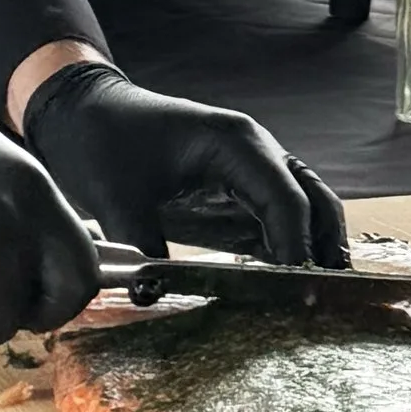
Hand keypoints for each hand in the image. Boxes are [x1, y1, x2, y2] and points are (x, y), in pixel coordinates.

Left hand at [19, 60, 347, 268]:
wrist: (83, 109)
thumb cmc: (102, 142)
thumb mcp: (116, 198)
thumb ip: (140, 247)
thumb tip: (153, 296)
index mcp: (236, 143)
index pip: (287, 201)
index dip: (297, 250)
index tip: (302, 296)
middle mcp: (256, 150)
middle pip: (314, 200)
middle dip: (324, 248)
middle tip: (327, 302)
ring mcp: (251, 165)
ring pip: (305, 206)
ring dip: (313, 247)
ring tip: (317, 300)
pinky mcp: (236, 184)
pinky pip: (277, 214)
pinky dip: (287, 246)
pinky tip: (283, 285)